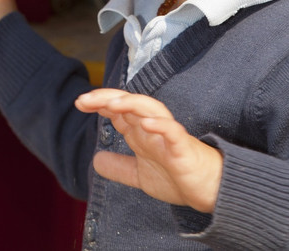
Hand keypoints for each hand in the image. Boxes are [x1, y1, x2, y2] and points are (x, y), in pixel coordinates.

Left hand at [75, 89, 222, 212]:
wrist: (209, 191)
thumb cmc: (177, 177)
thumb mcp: (140, 175)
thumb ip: (120, 167)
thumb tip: (95, 160)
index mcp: (142, 132)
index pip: (119, 110)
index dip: (100, 103)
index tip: (80, 102)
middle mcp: (153, 128)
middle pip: (130, 103)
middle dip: (108, 98)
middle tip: (85, 99)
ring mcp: (168, 135)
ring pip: (151, 109)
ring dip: (132, 104)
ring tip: (112, 104)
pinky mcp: (183, 147)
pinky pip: (173, 131)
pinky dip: (161, 125)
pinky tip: (146, 124)